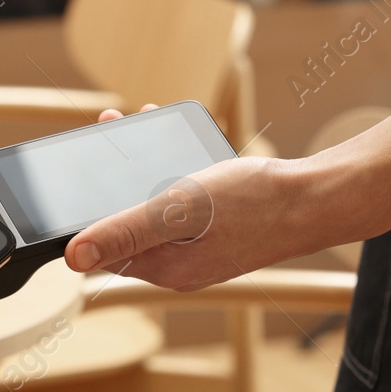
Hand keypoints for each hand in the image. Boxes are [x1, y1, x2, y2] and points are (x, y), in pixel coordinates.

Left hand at [62, 107, 364, 290]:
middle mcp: (177, 266)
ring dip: (142, 167)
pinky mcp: (219, 232)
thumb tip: (72, 257)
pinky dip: (174, 172)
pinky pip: (183, 203)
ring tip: (136, 123)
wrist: (318, 198)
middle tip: (109, 129)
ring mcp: (199, 250)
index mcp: (162, 268)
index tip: (79, 167)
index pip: (104, 246)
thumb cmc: (253, 203)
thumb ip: (123, 231)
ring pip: (155, 206)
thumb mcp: (177, 210)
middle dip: (113, 178)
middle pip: (127, 222)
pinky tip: (179, 143)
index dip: (87, 209)